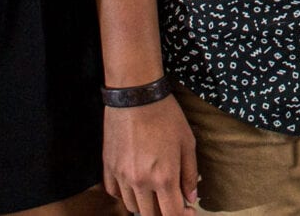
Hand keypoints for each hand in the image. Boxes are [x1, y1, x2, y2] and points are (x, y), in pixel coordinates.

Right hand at [104, 96, 199, 215]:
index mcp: (164, 177)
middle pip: (150, 215)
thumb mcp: (187, 143)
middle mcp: (140, 182)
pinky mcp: (108, 167)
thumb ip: (190, 174)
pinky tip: (135, 184)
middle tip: (171, 199)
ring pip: (131, 207)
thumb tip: (191, 197)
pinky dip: (125, 194)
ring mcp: (122, 176)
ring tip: (154, 191)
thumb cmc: (166, 116)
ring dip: (145, 205)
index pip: (171, 214)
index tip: (188, 211)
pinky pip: (114, 193)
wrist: (136, 95)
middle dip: (163, 212)